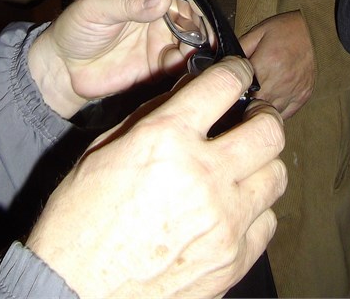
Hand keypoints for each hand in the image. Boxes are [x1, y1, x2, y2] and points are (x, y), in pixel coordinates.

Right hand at [26, 57, 287, 298]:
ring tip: (244, 166)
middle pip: (269, 129)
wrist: (73, 292)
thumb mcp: (105, 150)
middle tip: (251, 118)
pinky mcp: (232, 261)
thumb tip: (188, 93)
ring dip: (262, 164)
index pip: (225, 85)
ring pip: (276, 176)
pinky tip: (234, 210)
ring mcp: (224, 222)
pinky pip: (267, 224)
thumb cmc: (79, 220)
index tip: (238, 75)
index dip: (236, 72)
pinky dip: (255, 212)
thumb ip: (153, 116)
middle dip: (263, 116)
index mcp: (168, 139)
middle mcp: (204, 175)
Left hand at [29, 0, 215, 118]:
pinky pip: (188, 60)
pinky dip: (194, 63)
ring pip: (200, 34)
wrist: (63, 68)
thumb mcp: (98, 7)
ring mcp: (166, 35)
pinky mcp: (164, 62)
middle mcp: (164, 7)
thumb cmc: (77, 27)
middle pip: (201, 6)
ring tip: (192, 51)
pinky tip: (183, 66)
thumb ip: (130, 2)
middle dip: (206, 17)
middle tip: (198, 32)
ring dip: (204, 42)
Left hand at [239, 11, 314, 117]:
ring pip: (270, 114)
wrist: (316, 30)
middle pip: (255, 107)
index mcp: (266, 65)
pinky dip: (275, 112)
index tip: (229, 92)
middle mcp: (281, 82)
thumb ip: (239, 49)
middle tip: (241, 98)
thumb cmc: (286, 29)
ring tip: (254, 101)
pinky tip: (270, 102)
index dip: (233, 94)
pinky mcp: (303, 97)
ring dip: (260, 110)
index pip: (242, 91)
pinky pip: (286, 115)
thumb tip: (223, 63)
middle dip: (246, 105)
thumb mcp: (257, 32)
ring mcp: (293, 92)